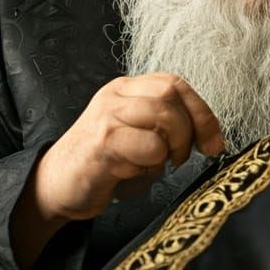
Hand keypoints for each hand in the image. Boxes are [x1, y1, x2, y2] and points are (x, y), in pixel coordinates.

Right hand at [12, 74, 223, 268]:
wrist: (55, 185)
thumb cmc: (104, 163)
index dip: (202, 113)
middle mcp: (116, 96)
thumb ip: (167, 125)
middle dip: (189, 131)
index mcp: (127, 89)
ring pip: (163, 116)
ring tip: (154, 165)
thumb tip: (211, 138)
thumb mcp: (137, 134)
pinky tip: (132, 172)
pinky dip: (151, 166)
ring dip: (171, 148)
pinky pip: (149, 147)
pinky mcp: (103, 143)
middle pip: (172, 95)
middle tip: (180, 158)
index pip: (176, 83)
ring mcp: (107, 116)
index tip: (214, 143)